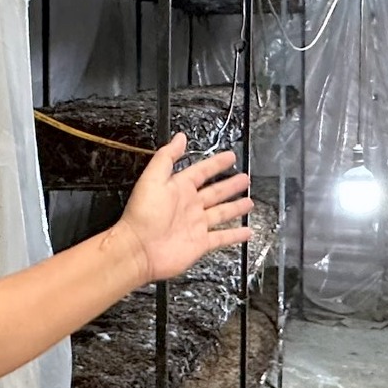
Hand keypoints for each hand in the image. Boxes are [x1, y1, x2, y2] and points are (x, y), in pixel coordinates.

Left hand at [114, 134, 254, 282]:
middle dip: (231, 185)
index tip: (230, 157)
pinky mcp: (200, 243)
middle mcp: (190, 205)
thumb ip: (167, 157)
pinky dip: (235, 235)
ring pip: (222, 213)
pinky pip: (222, 237)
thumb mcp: (152, 178)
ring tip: (249, 202)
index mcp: (179, 188)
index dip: (216, 164)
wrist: (138, 249)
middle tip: (244, 178)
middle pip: (216, 192)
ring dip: (236, 207)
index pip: (202, 171)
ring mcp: (196, 225)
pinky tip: (247, 232)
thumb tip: (179, 138)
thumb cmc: (142, 214)